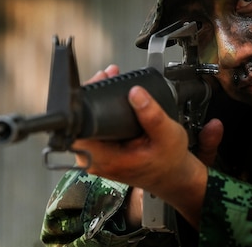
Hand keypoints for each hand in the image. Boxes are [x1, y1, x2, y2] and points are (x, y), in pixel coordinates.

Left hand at [73, 77, 211, 228]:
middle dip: (92, 96)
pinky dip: (101, 111)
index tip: (99, 83)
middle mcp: (95, 160)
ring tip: (111, 83)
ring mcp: (96, 157)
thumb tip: (135, 93)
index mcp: (106, 159)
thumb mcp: (168, 136)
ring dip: (96, 102)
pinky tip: (112, 98)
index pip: (78, 128)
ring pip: (85, 124)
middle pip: (79, 122)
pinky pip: (92, 128)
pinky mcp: (100, 152)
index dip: (85, 102)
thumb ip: (152, 115)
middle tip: (107, 77)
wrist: (172, 176)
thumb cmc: (169, 161)